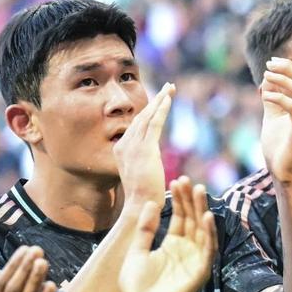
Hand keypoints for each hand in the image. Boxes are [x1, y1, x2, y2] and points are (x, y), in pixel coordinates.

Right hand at [114, 82, 173, 206]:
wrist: (140, 204)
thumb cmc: (143, 193)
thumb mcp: (139, 170)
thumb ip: (142, 157)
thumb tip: (150, 151)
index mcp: (120, 149)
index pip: (136, 124)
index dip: (149, 110)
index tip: (160, 99)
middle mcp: (124, 144)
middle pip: (142, 116)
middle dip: (156, 100)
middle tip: (169, 87)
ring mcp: (133, 146)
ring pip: (148, 116)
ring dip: (161, 100)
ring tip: (171, 88)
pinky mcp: (145, 149)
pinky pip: (154, 123)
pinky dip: (162, 109)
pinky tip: (169, 99)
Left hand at [118, 178, 215, 291]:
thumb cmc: (136, 287)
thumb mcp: (136, 252)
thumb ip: (145, 229)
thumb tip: (153, 202)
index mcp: (172, 244)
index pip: (181, 216)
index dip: (180, 199)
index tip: (178, 180)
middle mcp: (186, 249)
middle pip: (192, 219)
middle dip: (191, 200)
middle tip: (189, 181)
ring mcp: (194, 260)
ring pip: (202, 230)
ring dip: (202, 211)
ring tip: (199, 191)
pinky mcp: (199, 272)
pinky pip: (207, 250)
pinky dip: (209, 234)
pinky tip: (206, 217)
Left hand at [260, 58, 291, 185]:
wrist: (284, 173)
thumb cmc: (279, 146)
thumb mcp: (272, 117)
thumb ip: (272, 99)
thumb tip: (267, 79)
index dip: (288, 66)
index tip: (271, 62)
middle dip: (287, 68)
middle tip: (269, 64)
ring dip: (282, 80)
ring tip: (266, 76)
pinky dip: (279, 97)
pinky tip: (267, 96)